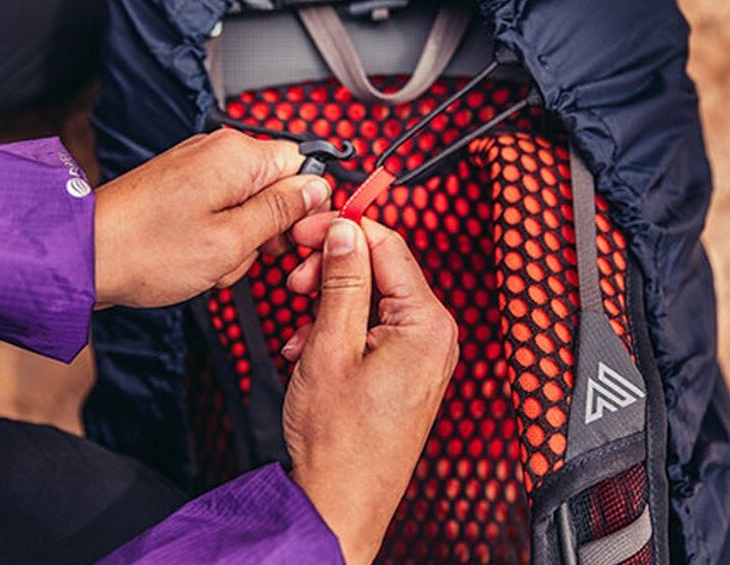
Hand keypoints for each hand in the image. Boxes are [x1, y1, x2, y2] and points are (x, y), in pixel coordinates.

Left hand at [93, 129, 330, 308]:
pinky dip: (217, 237)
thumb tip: (317, 189)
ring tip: (212, 260)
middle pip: (277, 187)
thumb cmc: (146, 250)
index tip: (293, 236)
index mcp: (237, 156)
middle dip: (268, 228)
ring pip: (249, 204)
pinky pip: (221, 209)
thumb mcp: (231, 240)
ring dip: (240, 240)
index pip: (304, 164)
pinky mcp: (182, 185)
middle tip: (244, 254)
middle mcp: (218, 151)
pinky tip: (197, 257)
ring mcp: (197, 167)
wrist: (83, 257)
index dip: (305, 205)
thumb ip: (281, 211)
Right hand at [282, 214, 458, 564]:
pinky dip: (339, 328)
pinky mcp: (407, 371)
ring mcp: (423, 356)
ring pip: (373, 299)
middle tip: (295, 278)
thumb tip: (345, 233)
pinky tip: (309, 347)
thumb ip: (342, 281)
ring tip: (299, 325)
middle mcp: (435, 336)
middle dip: (332, 268)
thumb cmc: (341, 442)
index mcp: (426, 323)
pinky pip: (374, 329)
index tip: (306, 229)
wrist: (341, 501)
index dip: (342, 229)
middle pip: (382, 269)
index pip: (389, 244)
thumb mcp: (331, 346)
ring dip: (330, 300)